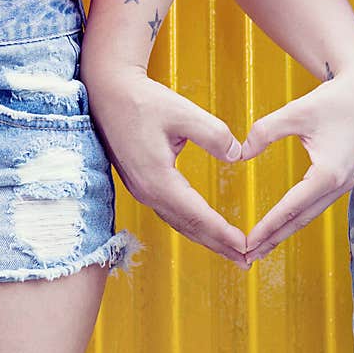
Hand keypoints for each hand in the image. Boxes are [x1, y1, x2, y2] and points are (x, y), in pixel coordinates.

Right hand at [90, 67, 249, 267]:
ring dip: (206, 238)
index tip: (245, 245)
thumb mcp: (183, 112)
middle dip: (219, 245)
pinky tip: (204, 227)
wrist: (107, 92)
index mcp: (158, 179)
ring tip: (231, 250)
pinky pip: (171, 213)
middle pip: (189, 227)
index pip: (197, 215)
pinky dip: (192, 225)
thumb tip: (238, 155)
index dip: (223, 233)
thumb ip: (214, 134)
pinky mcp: (141, 183)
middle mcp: (148, 191)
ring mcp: (142, 189)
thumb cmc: (143, 100)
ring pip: (179, 223)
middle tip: (246, 261)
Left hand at [240, 63, 353, 263]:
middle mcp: (339, 185)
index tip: (247, 243)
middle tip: (247, 258)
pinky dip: (296, 218)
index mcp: (328, 173)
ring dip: (284, 232)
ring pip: (309, 216)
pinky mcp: (342, 180)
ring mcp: (343, 185)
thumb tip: (240, 154)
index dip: (267, 227)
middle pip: (300, 220)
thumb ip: (264, 131)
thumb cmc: (332, 100)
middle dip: (273, 239)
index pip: (290, 208)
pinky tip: (281, 226)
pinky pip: (315, 206)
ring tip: (260, 248)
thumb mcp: (295, 111)